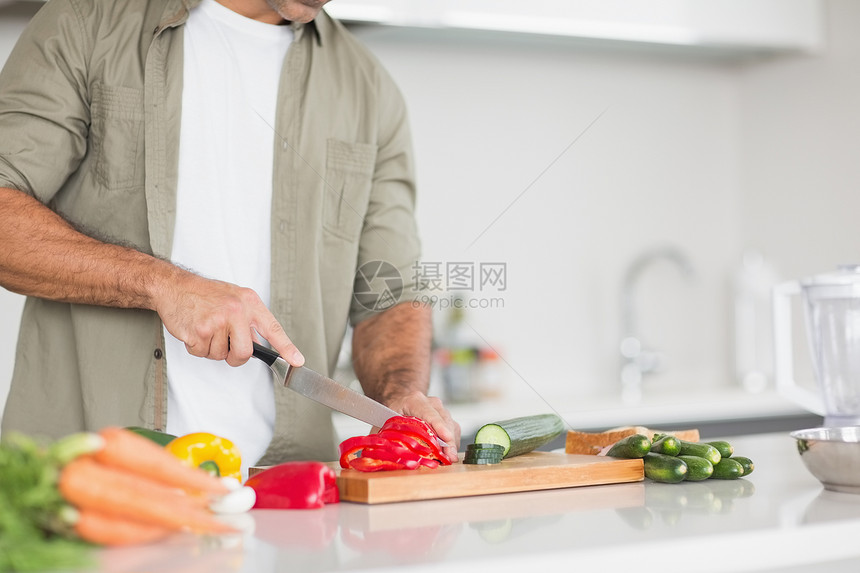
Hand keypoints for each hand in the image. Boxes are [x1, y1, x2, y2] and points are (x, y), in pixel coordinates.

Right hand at [154, 270, 303, 366]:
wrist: (175, 286)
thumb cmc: (205, 294)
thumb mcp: (236, 299)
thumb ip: (249, 320)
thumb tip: (259, 345)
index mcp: (250, 303)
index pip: (273, 330)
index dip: (287, 348)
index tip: (297, 361)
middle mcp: (237, 311)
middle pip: (245, 353)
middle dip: (235, 357)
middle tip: (225, 345)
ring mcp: (218, 321)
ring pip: (221, 356)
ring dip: (212, 349)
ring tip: (206, 328)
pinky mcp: (199, 331)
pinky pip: (202, 354)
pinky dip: (197, 348)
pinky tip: (195, 330)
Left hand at [387, 391, 460, 462]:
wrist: (401, 402)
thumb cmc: (393, 412)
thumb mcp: (387, 421)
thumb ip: (391, 433)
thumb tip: (395, 452)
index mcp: (415, 401)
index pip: (429, 413)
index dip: (439, 426)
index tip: (446, 437)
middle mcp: (431, 403)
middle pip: (444, 421)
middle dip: (449, 441)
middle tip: (450, 457)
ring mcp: (441, 409)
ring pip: (452, 426)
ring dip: (452, 444)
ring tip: (450, 459)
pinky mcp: (446, 417)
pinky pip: (453, 430)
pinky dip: (452, 443)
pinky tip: (448, 454)